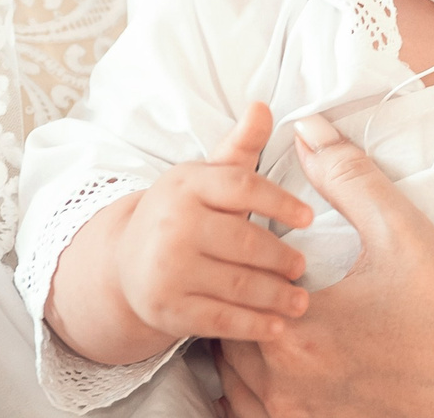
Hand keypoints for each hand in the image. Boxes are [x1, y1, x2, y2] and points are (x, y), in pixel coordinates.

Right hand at [59, 103, 313, 365]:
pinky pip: (218, 319)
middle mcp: (173, 225)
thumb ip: (240, 146)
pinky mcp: (165, 309)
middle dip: (281, 258)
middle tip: (303, 267)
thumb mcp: (207, 176)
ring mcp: (166, 269)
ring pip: (235, 284)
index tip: (308, 218)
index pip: (241, 187)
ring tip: (300, 301)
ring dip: (274, 296)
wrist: (125, 263)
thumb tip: (262, 105)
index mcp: (188, 184)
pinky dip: (252, 326)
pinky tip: (277, 327)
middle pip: (243, 242)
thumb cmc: (182, 213)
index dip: (279, 202)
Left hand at [220, 115, 433, 417]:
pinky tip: (280, 365)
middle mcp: (289, 382)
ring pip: (233, 383)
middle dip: (235, 305)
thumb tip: (309, 130)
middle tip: (254, 279)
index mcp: (299, 328)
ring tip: (263, 319)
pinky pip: (254, 416)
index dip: (238, 265)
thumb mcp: (400, 230)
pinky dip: (253, 392)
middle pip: (225, 336)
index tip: (254, 250)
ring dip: (240, 350)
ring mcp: (300, 416)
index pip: (231, 288)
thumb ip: (349, 175)